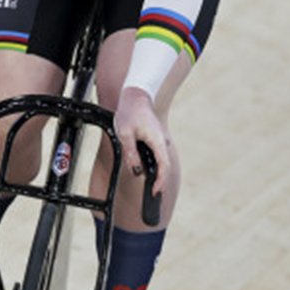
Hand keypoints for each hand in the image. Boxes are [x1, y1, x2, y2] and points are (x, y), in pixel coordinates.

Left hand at [114, 87, 174, 204]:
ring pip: (162, 160)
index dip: (160, 181)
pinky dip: (155, 164)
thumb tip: (135, 169)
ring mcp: (160, 140)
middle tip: (152, 192)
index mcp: (156, 140)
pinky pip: (158, 154)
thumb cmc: (129, 112)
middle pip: (164, 165)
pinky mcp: (156, 138)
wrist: (135, 97)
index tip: (155, 191)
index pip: (163, 165)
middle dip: (160, 180)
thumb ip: (130, 152)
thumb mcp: (125, 134)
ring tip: (151, 184)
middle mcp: (162, 141)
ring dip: (157, 172)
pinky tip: (147, 169)